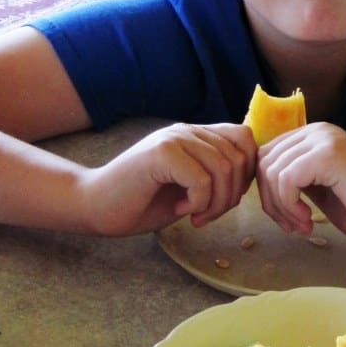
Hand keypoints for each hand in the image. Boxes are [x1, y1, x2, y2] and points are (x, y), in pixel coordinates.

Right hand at [79, 123, 256, 234]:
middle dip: (232, 196)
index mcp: (196, 135)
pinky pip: (202, 180)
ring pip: (224, 168)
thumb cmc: (142, 201)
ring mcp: (173, 138)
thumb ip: (216, 176)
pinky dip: (199, 202)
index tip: (225, 200)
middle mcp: (187, 130)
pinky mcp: (161, 153)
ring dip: (216, 202)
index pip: (246, 140)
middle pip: (240, 157)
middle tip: (208, 215)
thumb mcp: (189, 187)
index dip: (246, 174)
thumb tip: (250, 179)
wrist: (96, 206)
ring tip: (196, 216)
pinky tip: (181, 210)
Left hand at [255, 123, 345, 245]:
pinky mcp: (328, 154)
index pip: (266, 156)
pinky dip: (289, 206)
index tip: (289, 219)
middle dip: (271, 201)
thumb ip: (294, 179)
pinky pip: (284, 179)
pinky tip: (309, 221)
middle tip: (294, 226)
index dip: (269, 192)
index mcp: (315, 136)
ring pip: (271, 172)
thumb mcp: (319, 190)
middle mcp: (318, 130)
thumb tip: (260, 181)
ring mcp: (324, 139)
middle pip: (263, 162)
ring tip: (303, 226)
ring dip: (280, 207)